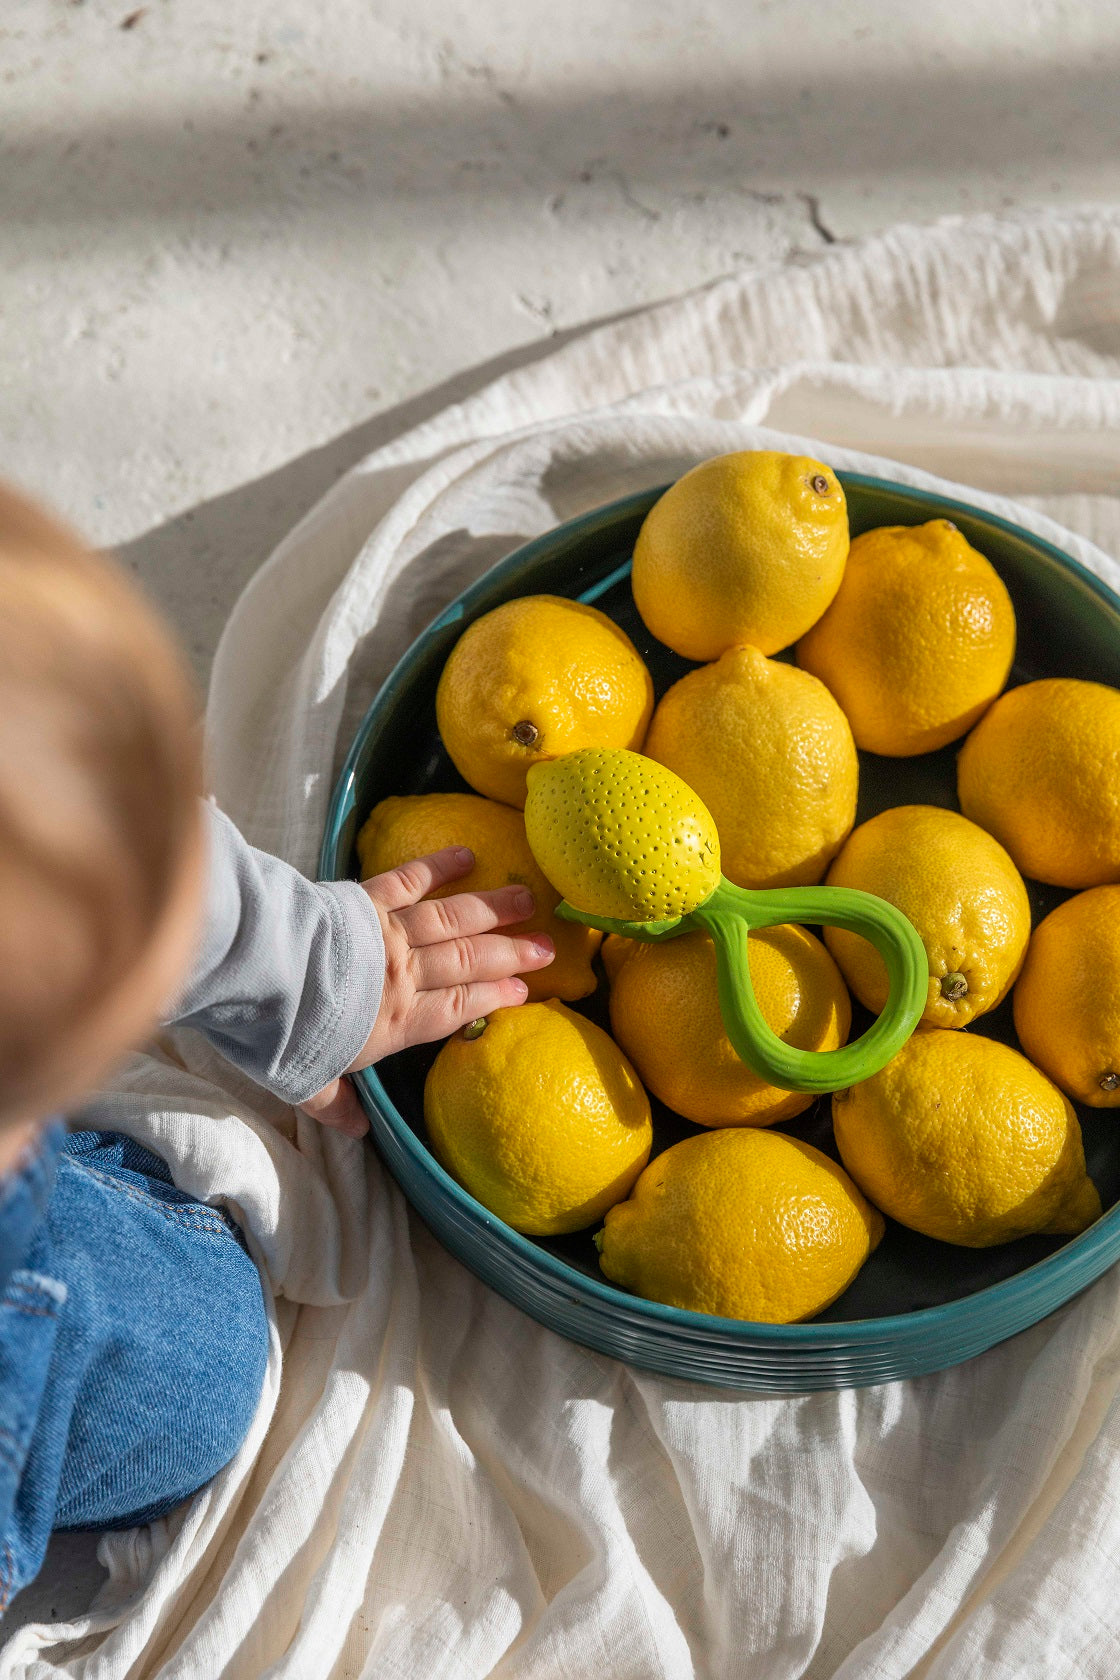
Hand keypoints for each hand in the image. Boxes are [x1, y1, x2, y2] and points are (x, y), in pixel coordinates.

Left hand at [299, 846, 553, 1137]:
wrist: (259, 974)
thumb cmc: (282, 1033)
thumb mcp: (306, 1081)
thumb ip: (336, 1102)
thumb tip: (359, 1130)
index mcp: (395, 1023)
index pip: (458, 1008)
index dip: (494, 997)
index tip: (525, 990)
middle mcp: (404, 975)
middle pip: (468, 961)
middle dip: (512, 953)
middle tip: (548, 945)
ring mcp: (388, 933)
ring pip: (453, 919)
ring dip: (494, 909)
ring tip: (529, 899)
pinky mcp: (366, 900)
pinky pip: (410, 880)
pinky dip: (440, 866)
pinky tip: (468, 856)